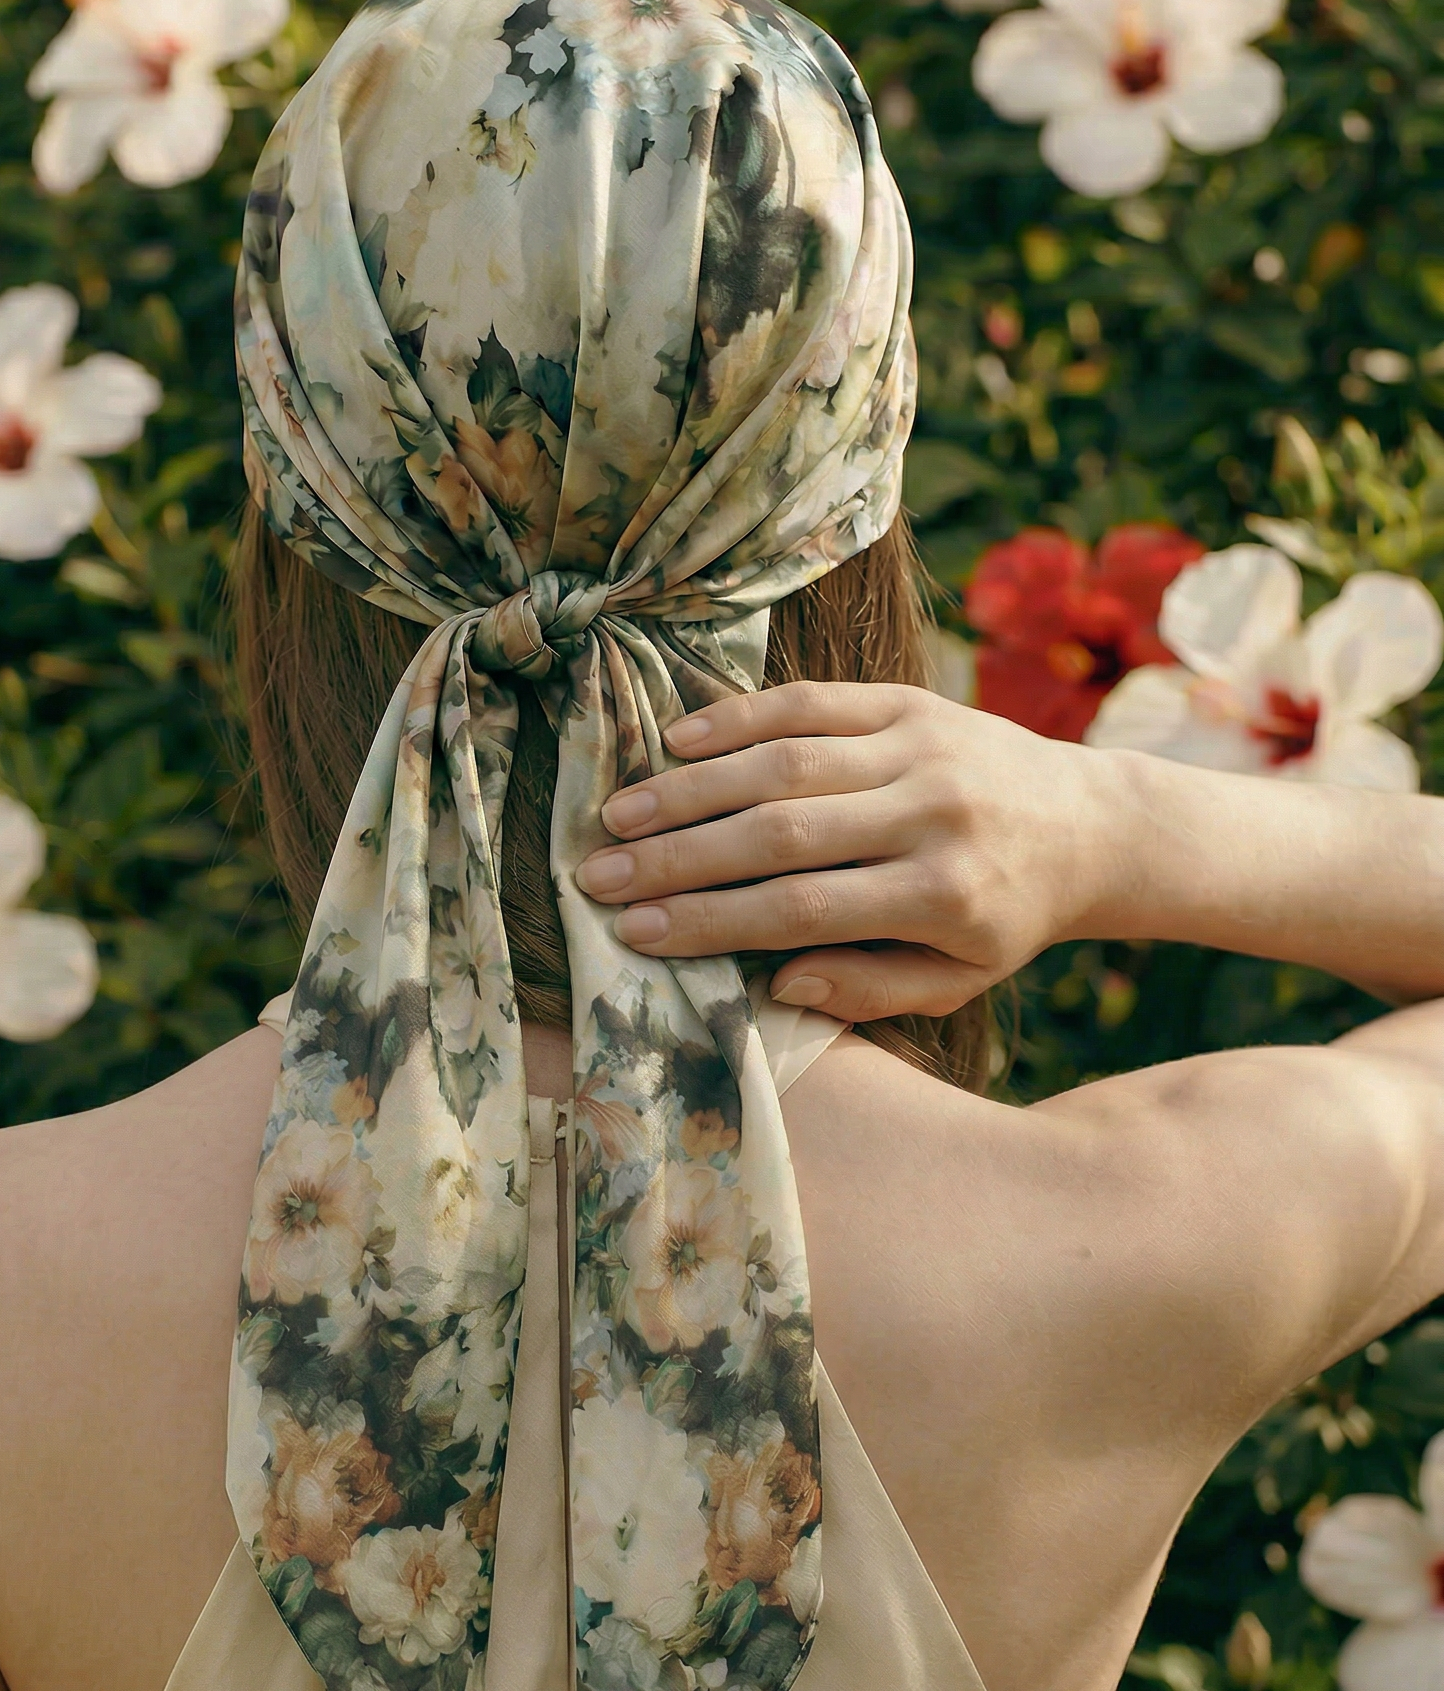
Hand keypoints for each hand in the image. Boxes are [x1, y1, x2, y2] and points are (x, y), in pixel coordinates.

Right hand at [574, 682, 1115, 1021]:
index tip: (634, 932)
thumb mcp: (957, 979)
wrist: (1091, 823)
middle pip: (781, 832)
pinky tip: (676, 741)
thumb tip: (776, 985)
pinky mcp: (911, 700)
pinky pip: (811, 702)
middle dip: (679, 856)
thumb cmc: (1007, 917)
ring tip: (619, 815)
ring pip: (785, 761)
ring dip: (690, 787)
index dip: (711, 919)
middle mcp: (932, 813)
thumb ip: (870, 991)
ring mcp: (921, 746)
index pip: (804, 908)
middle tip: (598, 874)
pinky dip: (739, 718)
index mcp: (944, 894)